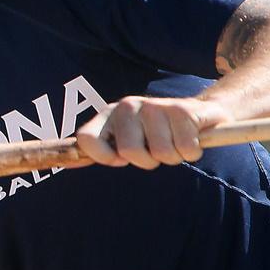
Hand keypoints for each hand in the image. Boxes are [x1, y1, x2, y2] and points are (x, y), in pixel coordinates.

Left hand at [76, 97, 233, 169]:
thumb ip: (102, 148)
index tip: (121, 160)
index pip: (86, 139)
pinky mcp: (181, 110)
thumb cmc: (157, 134)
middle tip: (155, 150)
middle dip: (148, 161)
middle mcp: (127, 106)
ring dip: (173, 156)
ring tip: (173, 141)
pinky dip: (191, 151)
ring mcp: (154, 106)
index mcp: (109, 115)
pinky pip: (185, 149)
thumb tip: (69, 163)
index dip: (104, 157)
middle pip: (129, 152)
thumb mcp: (126, 139)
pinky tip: (190, 137)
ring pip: (162, 154)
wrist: (200, 113)